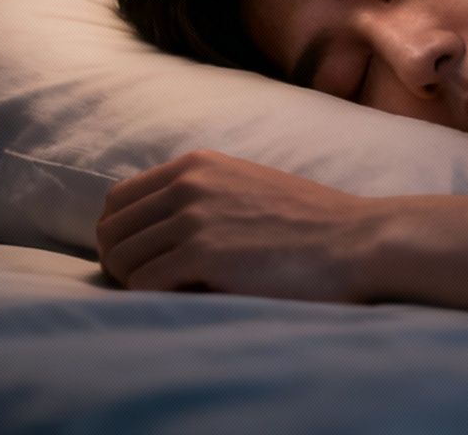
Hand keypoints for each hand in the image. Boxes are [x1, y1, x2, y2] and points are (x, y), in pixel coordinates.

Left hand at [96, 148, 380, 303]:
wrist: (356, 240)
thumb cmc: (311, 224)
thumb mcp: (246, 187)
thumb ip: (202, 197)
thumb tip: (159, 231)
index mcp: (196, 165)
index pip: (119, 199)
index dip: (120, 236)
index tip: (138, 262)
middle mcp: (188, 183)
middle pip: (111, 230)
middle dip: (119, 264)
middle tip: (145, 289)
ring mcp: (193, 217)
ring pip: (121, 259)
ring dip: (135, 285)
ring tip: (167, 297)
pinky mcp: (203, 253)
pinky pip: (144, 284)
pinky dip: (152, 300)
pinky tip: (184, 303)